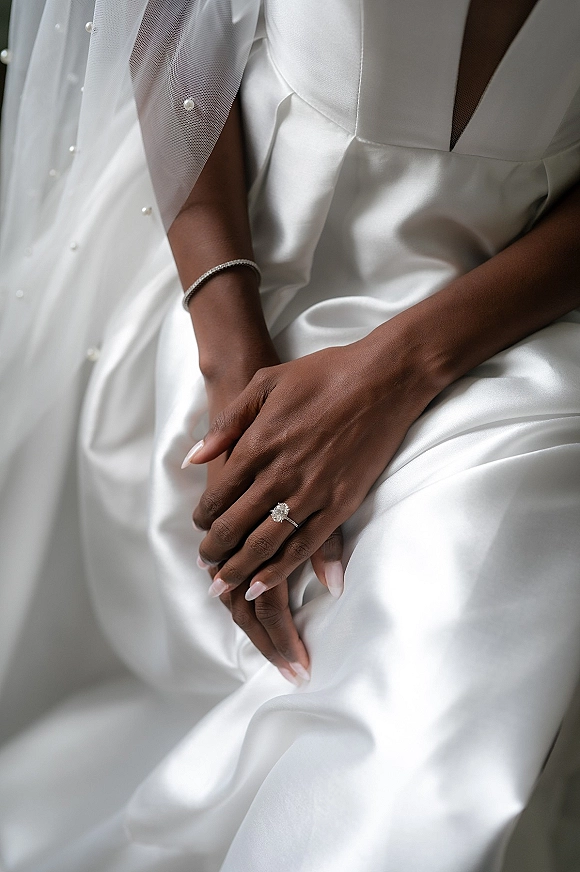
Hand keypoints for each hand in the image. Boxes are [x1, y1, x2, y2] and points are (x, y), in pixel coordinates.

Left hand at [185, 321, 436, 663]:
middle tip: (205, 564)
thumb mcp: (264, 384)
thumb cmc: (323, 375)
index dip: (204, 517)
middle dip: (214, 551)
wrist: (383, 379)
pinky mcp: (340, 505)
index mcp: (258, 444)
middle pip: (235, 526)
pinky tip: (261, 585)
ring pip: (264, 544)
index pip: (218, 495)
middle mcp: (280, 474)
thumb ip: (226, 425)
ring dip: (238, 569)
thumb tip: (193, 461)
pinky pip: (304, 547)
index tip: (200, 527)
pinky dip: (279, 571)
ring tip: (223, 585)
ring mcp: (312, 492)